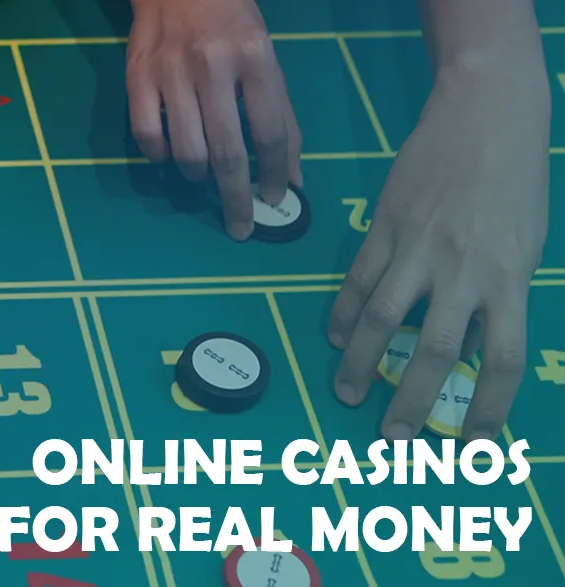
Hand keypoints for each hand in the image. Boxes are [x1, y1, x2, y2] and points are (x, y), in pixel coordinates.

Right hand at [126, 0, 300, 239]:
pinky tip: (169, 154)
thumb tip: (291, 177)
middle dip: (236, 198)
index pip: (270, 132)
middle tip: (240, 225)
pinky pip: (146, 136)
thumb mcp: (268, 62)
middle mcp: (213, 66)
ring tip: (204, 176)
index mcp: (255, 59)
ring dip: (198, 176)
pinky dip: (160, 155)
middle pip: (227, 152)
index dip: (275, 174)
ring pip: (185, 151)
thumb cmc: (233, 27)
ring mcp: (171, 73)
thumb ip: (281, 118)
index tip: (276, 200)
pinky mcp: (137, 78)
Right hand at [328, 76, 548, 441]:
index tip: (472, 444)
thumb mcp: (525, 243)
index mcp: (510, 277)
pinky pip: (358, 281)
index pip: (501, 358)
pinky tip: (339, 336)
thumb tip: (470, 337)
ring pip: (383, 320)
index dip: (487, 408)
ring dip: (360, 363)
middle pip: (436, 351)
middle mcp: (464, 270)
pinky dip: (345, 314)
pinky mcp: (385, 227)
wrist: (486, 113)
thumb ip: (499, 291)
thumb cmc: (516, 180)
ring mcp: (418, 249)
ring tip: (343, 390)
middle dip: (410, 399)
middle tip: (393, 436)